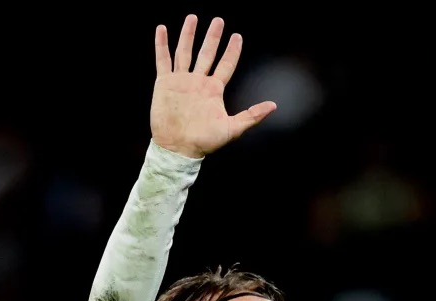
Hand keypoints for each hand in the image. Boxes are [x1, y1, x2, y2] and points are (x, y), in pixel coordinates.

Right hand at [150, 15, 276, 158]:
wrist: (179, 148)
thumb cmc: (205, 141)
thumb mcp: (232, 129)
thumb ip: (252, 115)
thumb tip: (274, 105)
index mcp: (214, 89)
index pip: (225, 64)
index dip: (232, 51)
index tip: (237, 37)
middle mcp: (198, 81)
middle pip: (207, 53)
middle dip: (213, 37)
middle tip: (219, 20)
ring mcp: (181, 80)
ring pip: (185, 52)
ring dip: (188, 35)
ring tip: (192, 18)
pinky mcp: (164, 83)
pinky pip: (163, 60)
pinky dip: (161, 45)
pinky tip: (162, 29)